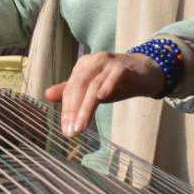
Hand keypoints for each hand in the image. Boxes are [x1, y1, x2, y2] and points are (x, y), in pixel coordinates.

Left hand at [44, 51, 164, 136]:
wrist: (146, 72)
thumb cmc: (117, 81)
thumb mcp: (93, 88)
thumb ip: (71, 91)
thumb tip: (47, 94)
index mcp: (83, 66)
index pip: (70, 89)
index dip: (67, 110)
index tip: (66, 130)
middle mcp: (93, 62)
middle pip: (78, 86)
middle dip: (73, 110)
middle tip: (71, 131)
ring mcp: (108, 63)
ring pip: (93, 85)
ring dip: (85, 107)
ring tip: (81, 126)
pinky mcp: (124, 66)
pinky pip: (114, 76)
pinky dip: (107, 86)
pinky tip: (101, 98)